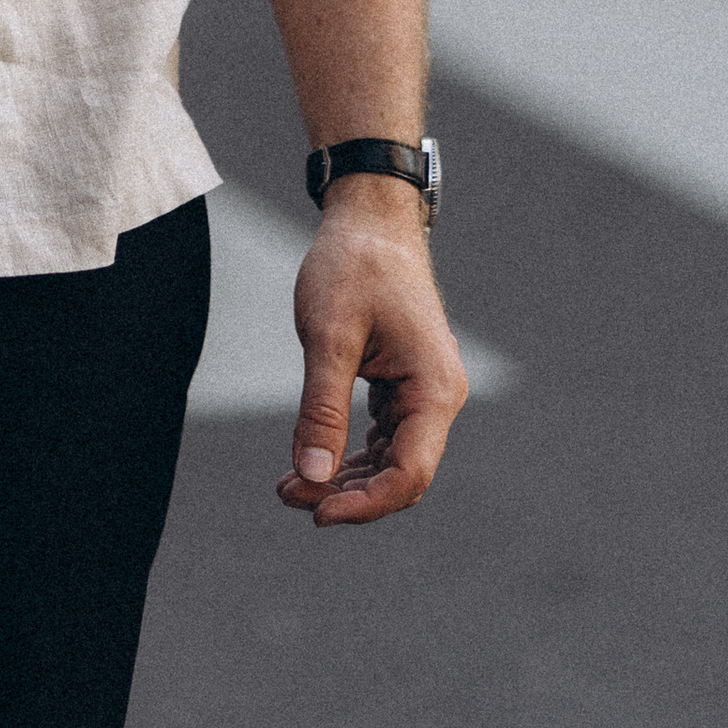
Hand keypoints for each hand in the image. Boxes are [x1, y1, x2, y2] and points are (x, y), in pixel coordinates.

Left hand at [276, 184, 468, 525]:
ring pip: (391, 459)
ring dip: (345, 477)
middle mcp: (439, 396)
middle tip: (288, 494)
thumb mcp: (329, 335)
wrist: (369, 217)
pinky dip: (351, 452)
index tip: (315, 511)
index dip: (364, 504)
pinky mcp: (404, 384)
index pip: (409, 474)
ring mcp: (423, 391)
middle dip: (347, 494)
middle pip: (401, 474)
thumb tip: (311, 475)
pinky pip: (384, 435)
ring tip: (291, 485)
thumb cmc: (353, 265)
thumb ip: (321, 408)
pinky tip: (314, 459)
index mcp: (435, 389)